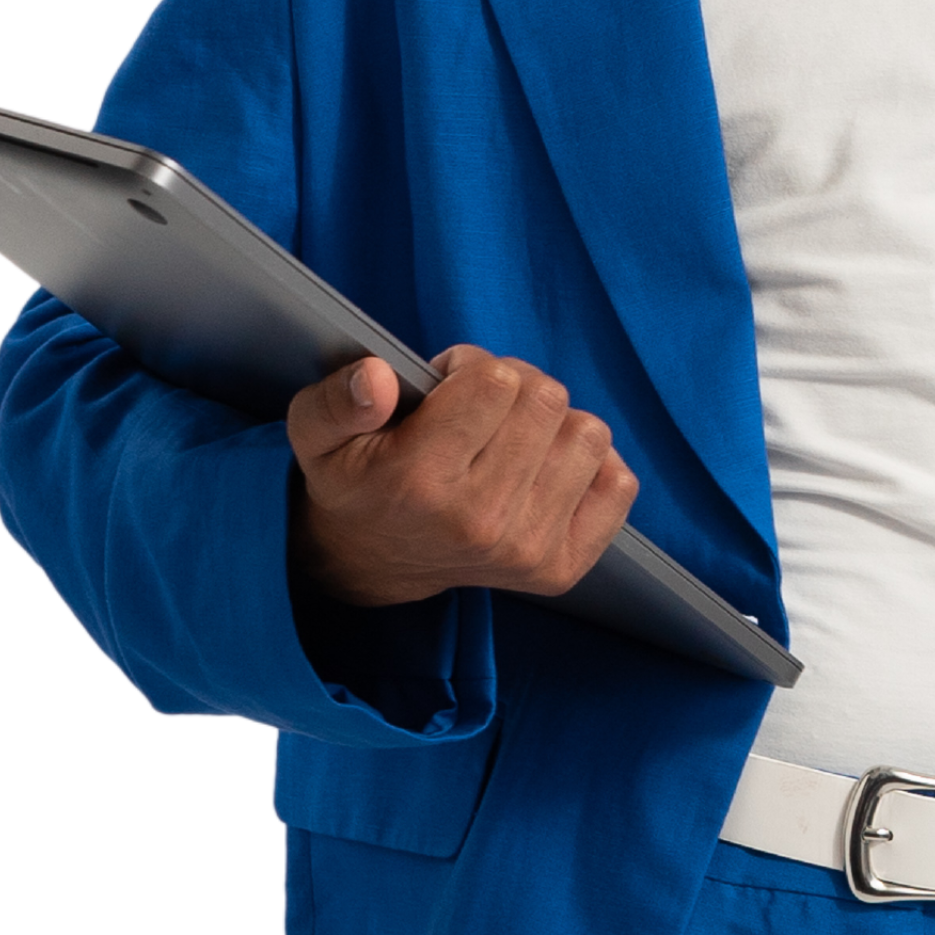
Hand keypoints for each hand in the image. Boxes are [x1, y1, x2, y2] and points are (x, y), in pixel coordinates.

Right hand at [286, 346, 637, 610]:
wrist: (373, 560)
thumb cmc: (357, 479)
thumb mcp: (317, 434)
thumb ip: (336, 398)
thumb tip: (377, 377)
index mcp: (419, 480)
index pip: (495, 380)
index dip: (472, 367)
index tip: (447, 388)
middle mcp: (479, 520)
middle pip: (546, 399)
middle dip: (515, 387)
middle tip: (480, 411)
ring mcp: (525, 549)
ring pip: (587, 434)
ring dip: (553, 424)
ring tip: (510, 439)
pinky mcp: (559, 567)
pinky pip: (618, 484)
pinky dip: (591, 464)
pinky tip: (545, 468)